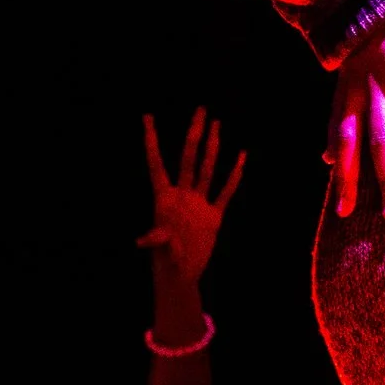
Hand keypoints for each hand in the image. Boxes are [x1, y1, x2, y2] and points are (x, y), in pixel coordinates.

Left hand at [140, 109, 246, 291]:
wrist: (182, 275)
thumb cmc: (166, 263)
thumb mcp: (161, 249)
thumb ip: (157, 240)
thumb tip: (144, 240)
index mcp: (164, 198)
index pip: (156, 163)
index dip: (152, 140)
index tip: (147, 117)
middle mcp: (182, 195)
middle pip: (188, 157)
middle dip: (194, 134)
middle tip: (200, 109)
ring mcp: (198, 202)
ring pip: (207, 168)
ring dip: (212, 147)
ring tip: (216, 123)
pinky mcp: (214, 215)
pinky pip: (225, 191)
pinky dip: (234, 176)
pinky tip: (241, 157)